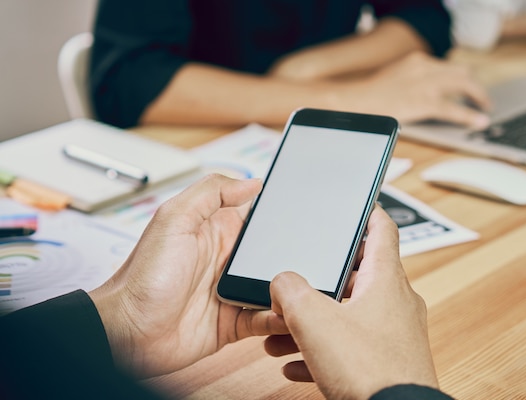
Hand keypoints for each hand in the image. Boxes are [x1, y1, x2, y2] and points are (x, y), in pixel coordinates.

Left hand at [89, 175, 287, 377]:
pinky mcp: (235, 323)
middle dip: (294, 256)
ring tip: (303, 291)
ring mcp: (234, 291)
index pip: (259, 217)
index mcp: (218, 231)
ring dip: (290, 290)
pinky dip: (280, 319)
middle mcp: (229, 260)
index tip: (305, 215)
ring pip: (276, 288)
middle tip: (314, 259)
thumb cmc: (144, 276)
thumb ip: (210, 194)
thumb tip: (251, 182)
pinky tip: (286, 317)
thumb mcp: (173, 220)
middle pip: (275, 254)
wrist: (127, 333)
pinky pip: (266, 319)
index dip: (281, 215)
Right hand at [265, 207, 438, 399]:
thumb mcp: (315, 321)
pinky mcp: (388, 361)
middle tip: (296, 283)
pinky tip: (295, 363)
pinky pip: (351, 347)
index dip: (366, 212)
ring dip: (315, 321)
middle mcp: (395, 303)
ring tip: (282, 333)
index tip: (355, 204)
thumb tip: (282, 282)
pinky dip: (323, 350)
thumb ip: (291, 291)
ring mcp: (394, 334)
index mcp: (386, 279)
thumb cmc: (370, 370)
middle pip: (355, 276)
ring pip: (348, 316)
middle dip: (319, 282)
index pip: (382, 229)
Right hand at [344, 52, 491, 128]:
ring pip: (465, 85)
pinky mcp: (425, 102)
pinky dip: (470, 116)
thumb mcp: (395, 79)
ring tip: (485, 108)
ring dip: (479, 97)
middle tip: (481, 98)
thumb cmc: (370, 96)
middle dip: (474, 85)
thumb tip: (424, 93)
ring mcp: (426, 84)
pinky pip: (455, 109)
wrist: (357, 101)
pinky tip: (479, 120)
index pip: (448, 66)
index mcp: (417, 60)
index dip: (461, 78)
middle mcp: (425, 67)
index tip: (467, 86)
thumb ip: (412, 81)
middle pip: (462, 72)